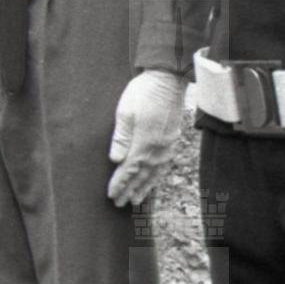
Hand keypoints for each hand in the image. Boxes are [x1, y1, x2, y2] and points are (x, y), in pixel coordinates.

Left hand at [108, 70, 188, 207]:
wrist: (167, 80)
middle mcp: (159, 147)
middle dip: (130, 189)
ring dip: (145, 187)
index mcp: (145, 141)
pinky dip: (157, 176)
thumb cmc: (143, 93)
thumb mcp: (125, 112)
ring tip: (136, 200)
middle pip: (143, 174)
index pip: (130, 169)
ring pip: (156, 172)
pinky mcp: (173, 140)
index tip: (112, 195)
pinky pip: (164, 165)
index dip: (120, 183)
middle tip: (120, 203)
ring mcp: (168, 145)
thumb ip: (121, 138)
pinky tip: (153, 181)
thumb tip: (116, 160)